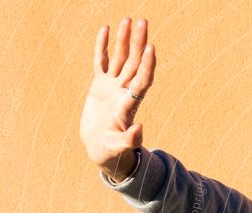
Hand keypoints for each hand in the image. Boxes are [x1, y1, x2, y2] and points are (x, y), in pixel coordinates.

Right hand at [79, 17, 155, 181]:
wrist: (102, 151)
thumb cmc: (112, 153)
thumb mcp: (119, 149)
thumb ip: (130, 140)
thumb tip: (139, 129)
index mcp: (129, 105)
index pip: (141, 81)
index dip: (147, 65)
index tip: (151, 47)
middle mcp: (124, 92)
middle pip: (134, 63)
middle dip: (138, 43)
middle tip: (143, 21)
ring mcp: (112, 87)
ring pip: (120, 59)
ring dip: (124, 40)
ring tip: (129, 20)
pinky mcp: (99, 87)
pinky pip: (101, 62)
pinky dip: (103, 46)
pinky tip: (106, 29)